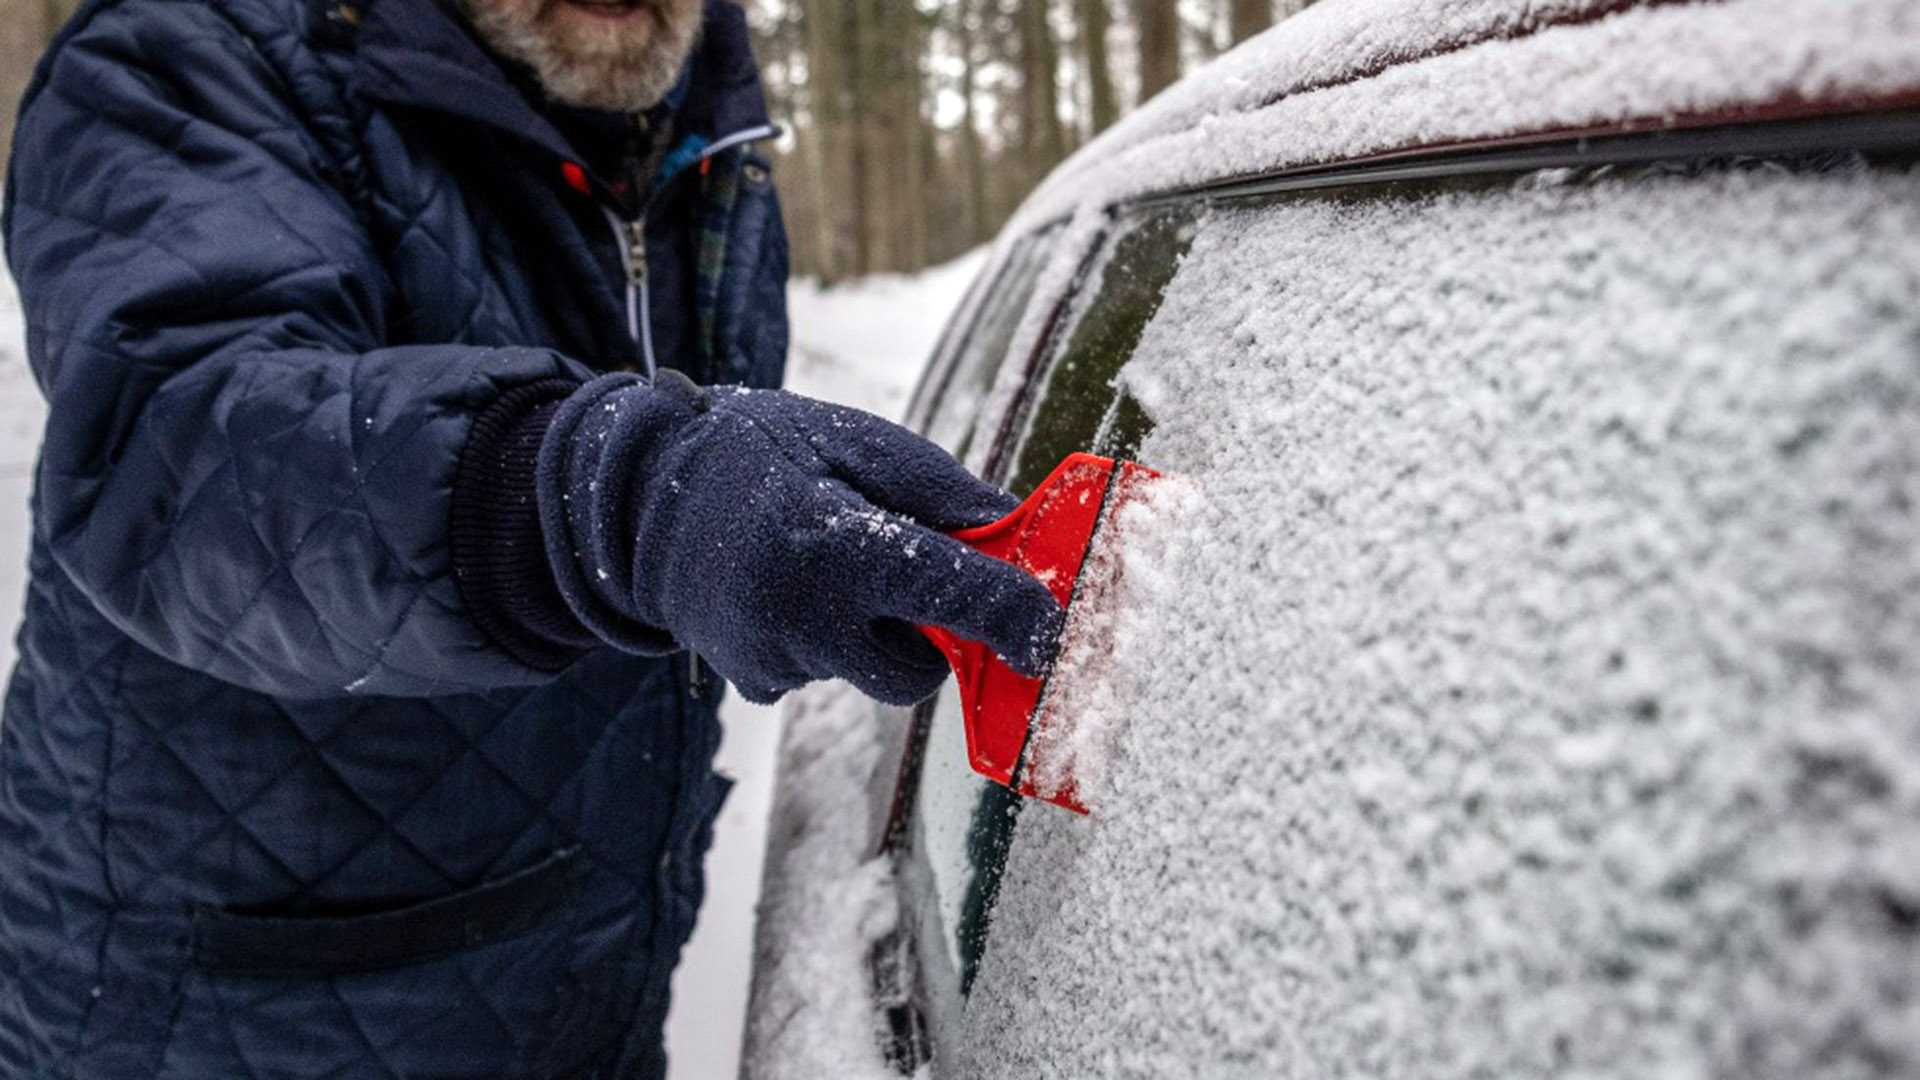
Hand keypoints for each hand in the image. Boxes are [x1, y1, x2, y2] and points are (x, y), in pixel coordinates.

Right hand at [538, 371, 1063, 703]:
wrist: (635, 498)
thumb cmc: (759, 452)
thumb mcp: (853, 440)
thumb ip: (941, 492)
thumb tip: (1020, 534)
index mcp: (832, 545)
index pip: (949, 596)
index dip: (1013, 615)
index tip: (1047, 628)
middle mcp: (800, 619)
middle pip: (919, 666)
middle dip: (937, 630)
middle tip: (914, 568)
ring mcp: (774, 661)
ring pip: (874, 670)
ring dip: (879, 629)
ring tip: (829, 563)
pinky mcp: (758, 684)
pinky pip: (831, 673)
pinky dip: (834, 640)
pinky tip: (795, 589)